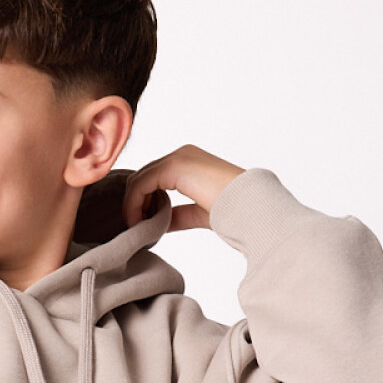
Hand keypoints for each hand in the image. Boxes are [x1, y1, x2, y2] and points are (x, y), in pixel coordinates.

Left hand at [122, 145, 245, 229]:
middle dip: (135, 202)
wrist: (249, 208)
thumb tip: (159, 224)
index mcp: (190, 162)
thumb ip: (178, 215)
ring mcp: (178, 158)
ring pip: (140, 179)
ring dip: (132, 204)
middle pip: (144, 176)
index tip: (142, 224)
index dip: (142, 200)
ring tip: (137, 227)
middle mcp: (182, 155)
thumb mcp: (198, 213)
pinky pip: (142, 184)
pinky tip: (139, 222)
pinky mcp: (174, 166)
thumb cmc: (233, 212)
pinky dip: (134, 203)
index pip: (154, 177)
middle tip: (136, 226)